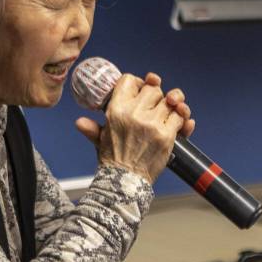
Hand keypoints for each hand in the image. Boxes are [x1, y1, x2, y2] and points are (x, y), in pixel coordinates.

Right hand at [75, 72, 195, 183]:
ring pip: (170, 101)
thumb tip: (80, 122)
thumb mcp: (99, 140)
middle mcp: (134, 113)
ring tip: (171, 111)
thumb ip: (92, 128)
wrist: (125, 181)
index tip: (142, 88)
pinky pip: (180, 118)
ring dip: (173, 106)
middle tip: (156, 105)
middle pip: (154, 89)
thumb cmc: (113, 160)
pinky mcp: (166, 135)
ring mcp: (152, 123)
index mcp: (116, 110)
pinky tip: (179, 122)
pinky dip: (182, 120)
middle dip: (157, 95)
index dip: (139, 82)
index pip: (130, 80)